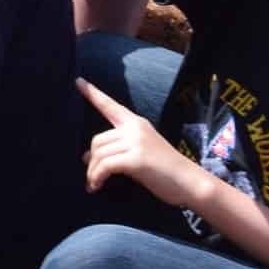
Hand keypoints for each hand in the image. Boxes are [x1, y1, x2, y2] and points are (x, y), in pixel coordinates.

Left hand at [77, 77, 202, 207]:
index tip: (78, 81)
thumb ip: (117, 150)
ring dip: (92, 172)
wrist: (190, 182)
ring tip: (95, 185)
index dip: (93, 94)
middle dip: (91, 160)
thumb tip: (86, 157)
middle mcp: (135, 128)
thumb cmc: (166, 171)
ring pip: (98, 153)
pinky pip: (105, 166)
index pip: (111, 105)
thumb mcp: (141, 152)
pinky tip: (97, 186)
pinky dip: (97, 177)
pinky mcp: (136, 159)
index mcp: (137, 123)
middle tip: (92, 176)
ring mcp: (136, 142)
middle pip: (97, 139)